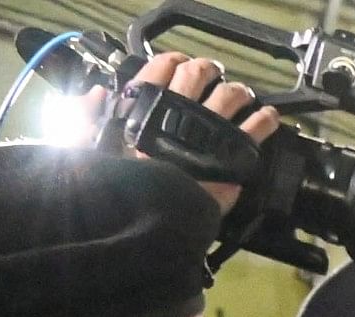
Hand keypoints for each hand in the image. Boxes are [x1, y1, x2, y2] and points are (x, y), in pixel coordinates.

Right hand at [105, 53, 282, 212]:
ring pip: (230, 93)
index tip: (179, 66)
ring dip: (239, 91)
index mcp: (144, 107)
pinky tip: (269, 118)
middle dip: (208, 70)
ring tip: (243, 96)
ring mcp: (208, 129)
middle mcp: (178, 111)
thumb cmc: (120, 185)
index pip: (159, 68)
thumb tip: (97, 94)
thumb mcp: (88, 149)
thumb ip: (85, 120)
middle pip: (198, 73)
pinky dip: (266, 118)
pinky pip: (256, 126)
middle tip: (215, 77)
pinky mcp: (232, 151)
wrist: (151, 215)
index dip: (172, 62)